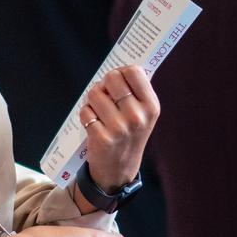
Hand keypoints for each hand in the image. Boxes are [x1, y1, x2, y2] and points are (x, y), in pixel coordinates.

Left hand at [78, 64, 159, 190]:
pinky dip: (86, 114)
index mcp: (151, 106)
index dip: (121, 72)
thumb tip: (120, 67)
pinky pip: (85, 111)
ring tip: (98, 111)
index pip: (134, 71)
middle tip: (104, 95)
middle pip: (112, 78)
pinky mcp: (102, 138)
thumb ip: (135, 91)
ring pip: (95, 93)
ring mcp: (120, 128)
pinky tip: (93, 123)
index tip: (117, 80)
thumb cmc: (128, 134)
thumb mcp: (142, 114)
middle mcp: (138, 117)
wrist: (119, 170)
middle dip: (103, 84)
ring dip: (92, 99)